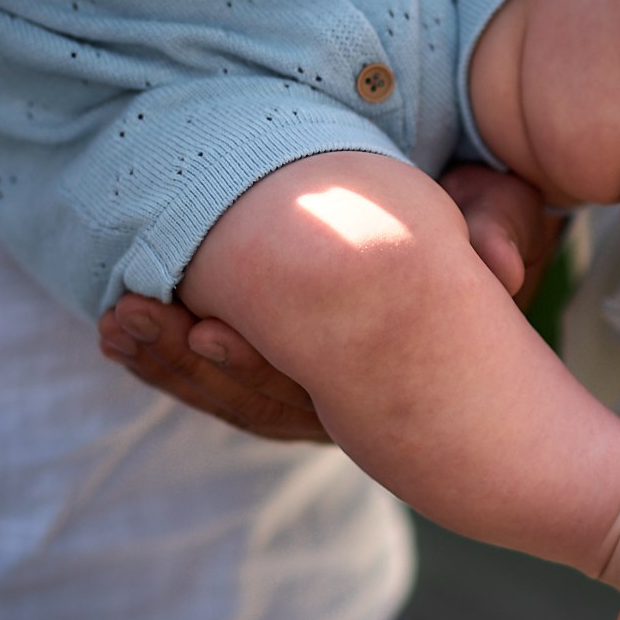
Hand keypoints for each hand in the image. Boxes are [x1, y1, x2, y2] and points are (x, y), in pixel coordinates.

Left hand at [98, 164, 560, 438]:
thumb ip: (501, 230)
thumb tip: (499, 264)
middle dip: (189, 363)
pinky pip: (221, 390)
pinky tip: (122, 339)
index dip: (263, 364)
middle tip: (129, 318)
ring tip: (115, 326)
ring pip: (233, 400)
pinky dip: (171, 366)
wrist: (478, 243)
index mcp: (402, 367)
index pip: (324, 384)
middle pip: (261, 397)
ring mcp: (321, 395)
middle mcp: (359, 396)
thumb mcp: (504, 219)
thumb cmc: (484, 226)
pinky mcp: (289, 378)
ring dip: (169, 365)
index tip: (210, 330)